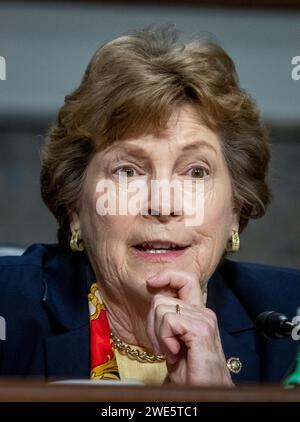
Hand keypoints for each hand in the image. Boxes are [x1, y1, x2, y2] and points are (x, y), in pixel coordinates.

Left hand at [146, 269, 232, 385]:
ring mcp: (204, 319)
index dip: (167, 275)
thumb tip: (154, 299)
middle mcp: (203, 311)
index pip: (185, 279)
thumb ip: (168, 319)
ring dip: (158, 334)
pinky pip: (168, 320)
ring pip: (161, 309)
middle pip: (161, 298)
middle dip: (152, 323)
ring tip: (170, 351)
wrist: (206, 392)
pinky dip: (164, 339)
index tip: (151, 282)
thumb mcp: (174, 340)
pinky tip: (174, 353)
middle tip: (162, 345)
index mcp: (197, 311)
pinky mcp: (201, 329)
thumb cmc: (190, 371)